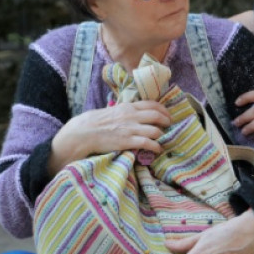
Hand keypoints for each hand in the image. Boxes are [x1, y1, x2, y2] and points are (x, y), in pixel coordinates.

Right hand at [49, 101, 168, 171]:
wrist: (84, 132)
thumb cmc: (95, 122)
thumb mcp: (112, 111)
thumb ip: (125, 111)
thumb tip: (134, 113)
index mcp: (127, 107)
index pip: (151, 104)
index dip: (163, 109)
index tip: (167, 115)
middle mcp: (131, 116)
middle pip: (156, 115)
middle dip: (166, 121)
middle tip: (169, 126)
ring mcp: (130, 129)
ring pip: (155, 130)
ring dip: (162, 135)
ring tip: (163, 139)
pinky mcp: (127, 141)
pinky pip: (148, 143)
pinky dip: (156, 146)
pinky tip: (158, 149)